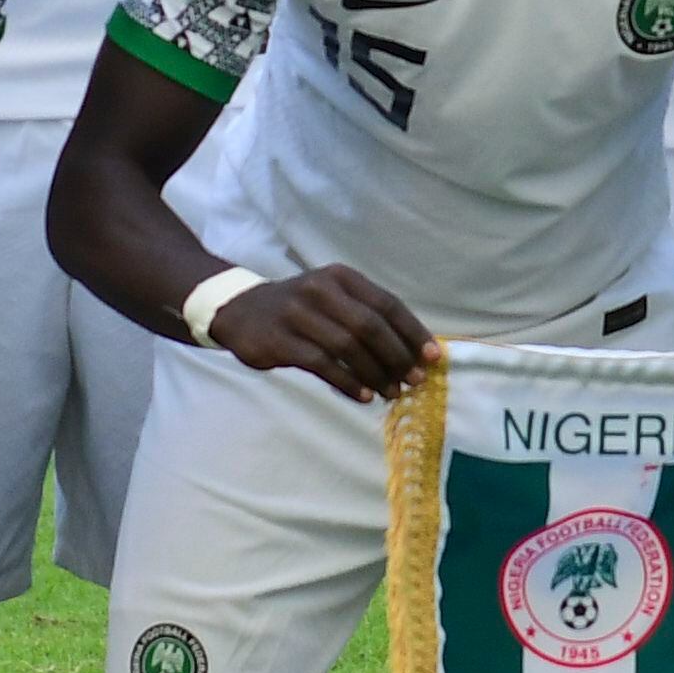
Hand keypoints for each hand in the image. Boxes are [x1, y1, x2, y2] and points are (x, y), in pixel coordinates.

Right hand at [209, 264, 435, 401]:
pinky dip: (348, 382)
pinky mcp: (280, 340)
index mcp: (341, 277)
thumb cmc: (300, 309)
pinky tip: (364, 395)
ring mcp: (297, 314)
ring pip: (347, 346)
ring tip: (392, 393)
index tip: (432, 357)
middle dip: (397, 356)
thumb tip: (412, 351)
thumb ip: (366, 316)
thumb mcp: (332, 298)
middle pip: (370, 325)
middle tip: (414, 380)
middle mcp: (320, 289)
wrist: (240, 311)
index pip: (387, 303)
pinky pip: (322, 364)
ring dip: (375, 373)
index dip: (412, 332)